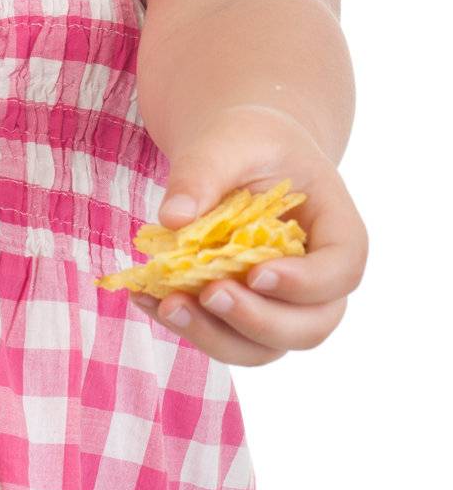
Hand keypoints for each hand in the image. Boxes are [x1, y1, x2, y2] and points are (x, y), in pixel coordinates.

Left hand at [128, 104, 368, 365]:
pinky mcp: (246, 315)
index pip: (342, 269)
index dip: (307, 283)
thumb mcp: (228, 141)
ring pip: (266, 347)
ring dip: (217, 337)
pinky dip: (189, 327)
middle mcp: (320, 279)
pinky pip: (226, 337)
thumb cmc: (248, 143)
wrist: (240, 156)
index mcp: (337, 229)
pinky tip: (148, 299)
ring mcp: (286, 305)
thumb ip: (203, 173)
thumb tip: (172, 219)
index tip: (257, 273)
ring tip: (168, 305)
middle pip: (311, 325)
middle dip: (258, 321)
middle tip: (209, 294)